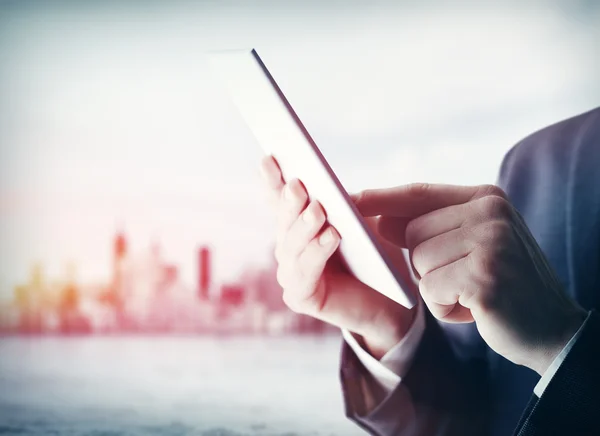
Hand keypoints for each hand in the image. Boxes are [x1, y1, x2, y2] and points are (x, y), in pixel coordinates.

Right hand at [259, 156, 417, 358]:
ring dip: (304, 227)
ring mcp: (291, 272)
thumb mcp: (365, 222)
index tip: (270, 157)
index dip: (273, 179)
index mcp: (300, 224)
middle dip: (289, 202)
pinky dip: (316, 253)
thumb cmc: (376, 258)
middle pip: (284, 220)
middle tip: (297, 184)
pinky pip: (304, 273)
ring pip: (291, 246)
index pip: (281, 199)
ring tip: (318, 210)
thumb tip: (334, 194)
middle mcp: (289, 247)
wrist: (392, 302)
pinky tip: (331, 236)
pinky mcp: (301, 296)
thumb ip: (349, 207)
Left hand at [354, 183, 587, 374]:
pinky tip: (476, 309)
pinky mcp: (485, 275)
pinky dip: (445, 307)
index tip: (348, 200)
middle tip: (464, 278)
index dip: (381, 198)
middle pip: (412, 233)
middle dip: (426, 264)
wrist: (553, 329)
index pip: (419, 193)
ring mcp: (490, 241)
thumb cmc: (504, 286)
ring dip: (437, 287)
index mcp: (486, 198)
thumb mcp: (471, 246)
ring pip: (419, 262)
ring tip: (472, 293)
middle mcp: (490, 212)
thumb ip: (431, 228)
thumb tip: (379, 220)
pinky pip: (430, 289)